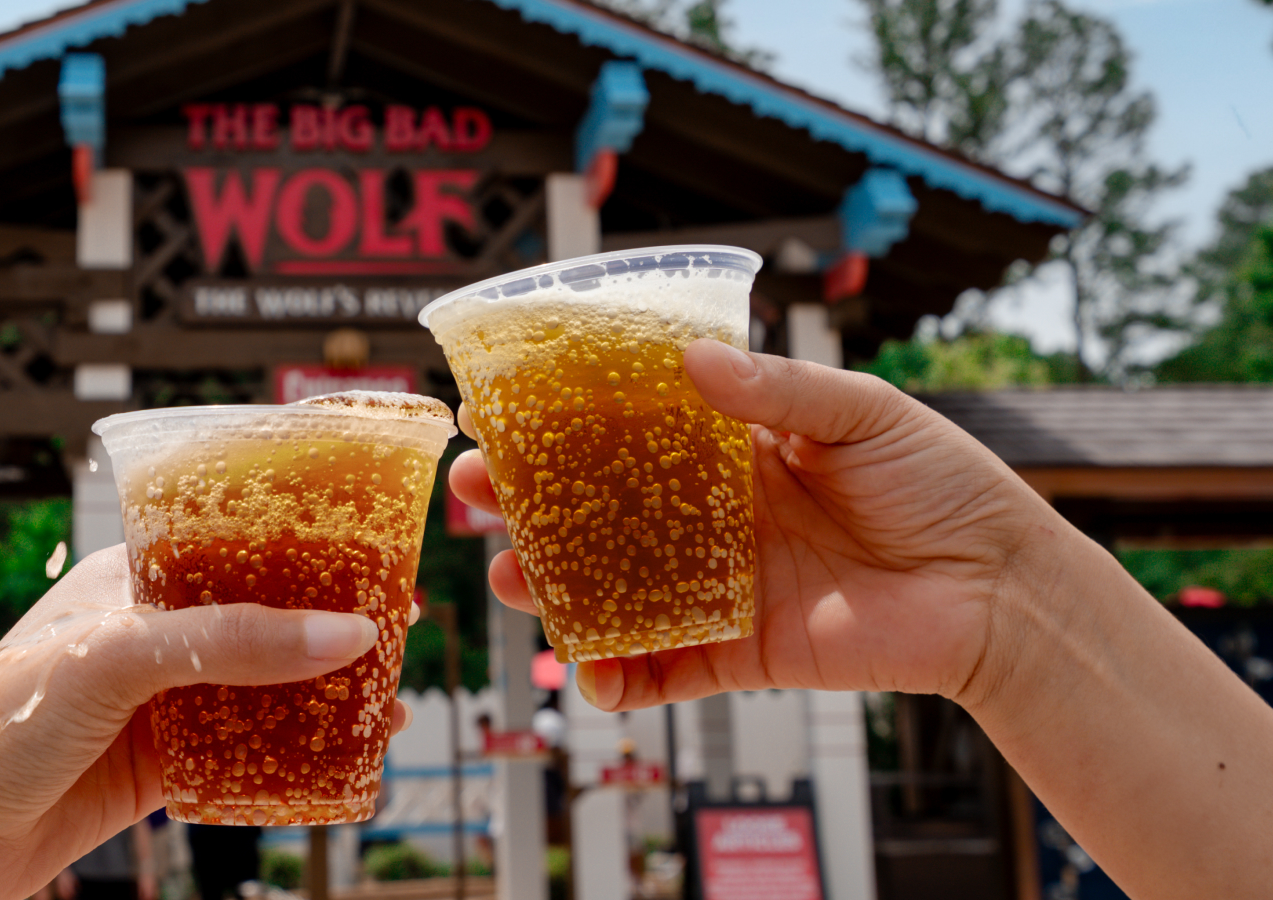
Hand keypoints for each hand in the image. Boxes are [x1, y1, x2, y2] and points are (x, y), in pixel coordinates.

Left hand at [0, 545, 411, 899]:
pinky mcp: (161, 766)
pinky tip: (339, 757)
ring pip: (260, 689)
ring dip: (322, 696)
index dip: (306, 548)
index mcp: (132, 577)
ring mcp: (158, 702)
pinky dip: (294, 754)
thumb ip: (232, 642)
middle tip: (398, 632)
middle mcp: (150, 634)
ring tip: (388, 703)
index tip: (372, 555)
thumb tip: (344, 635)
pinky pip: (245, 753)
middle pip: (261, 619)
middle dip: (329, 627)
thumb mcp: (122, 655)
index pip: (234, 544)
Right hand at [451, 339, 1076, 712]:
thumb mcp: (864, 412)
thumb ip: (778, 389)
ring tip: (510, 577)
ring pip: (609, 587)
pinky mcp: (737, 651)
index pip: (625, 428)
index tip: (496, 408)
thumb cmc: (944, 486)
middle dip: (526, 504)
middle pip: (595, 509)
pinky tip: (586, 671)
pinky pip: (660, 669)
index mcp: (732, 448)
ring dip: (550, 587)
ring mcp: (717, 584)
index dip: (559, 420)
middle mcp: (711, 515)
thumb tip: (692, 361)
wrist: (1000, 591)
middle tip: (473, 492)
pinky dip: (616, 677)